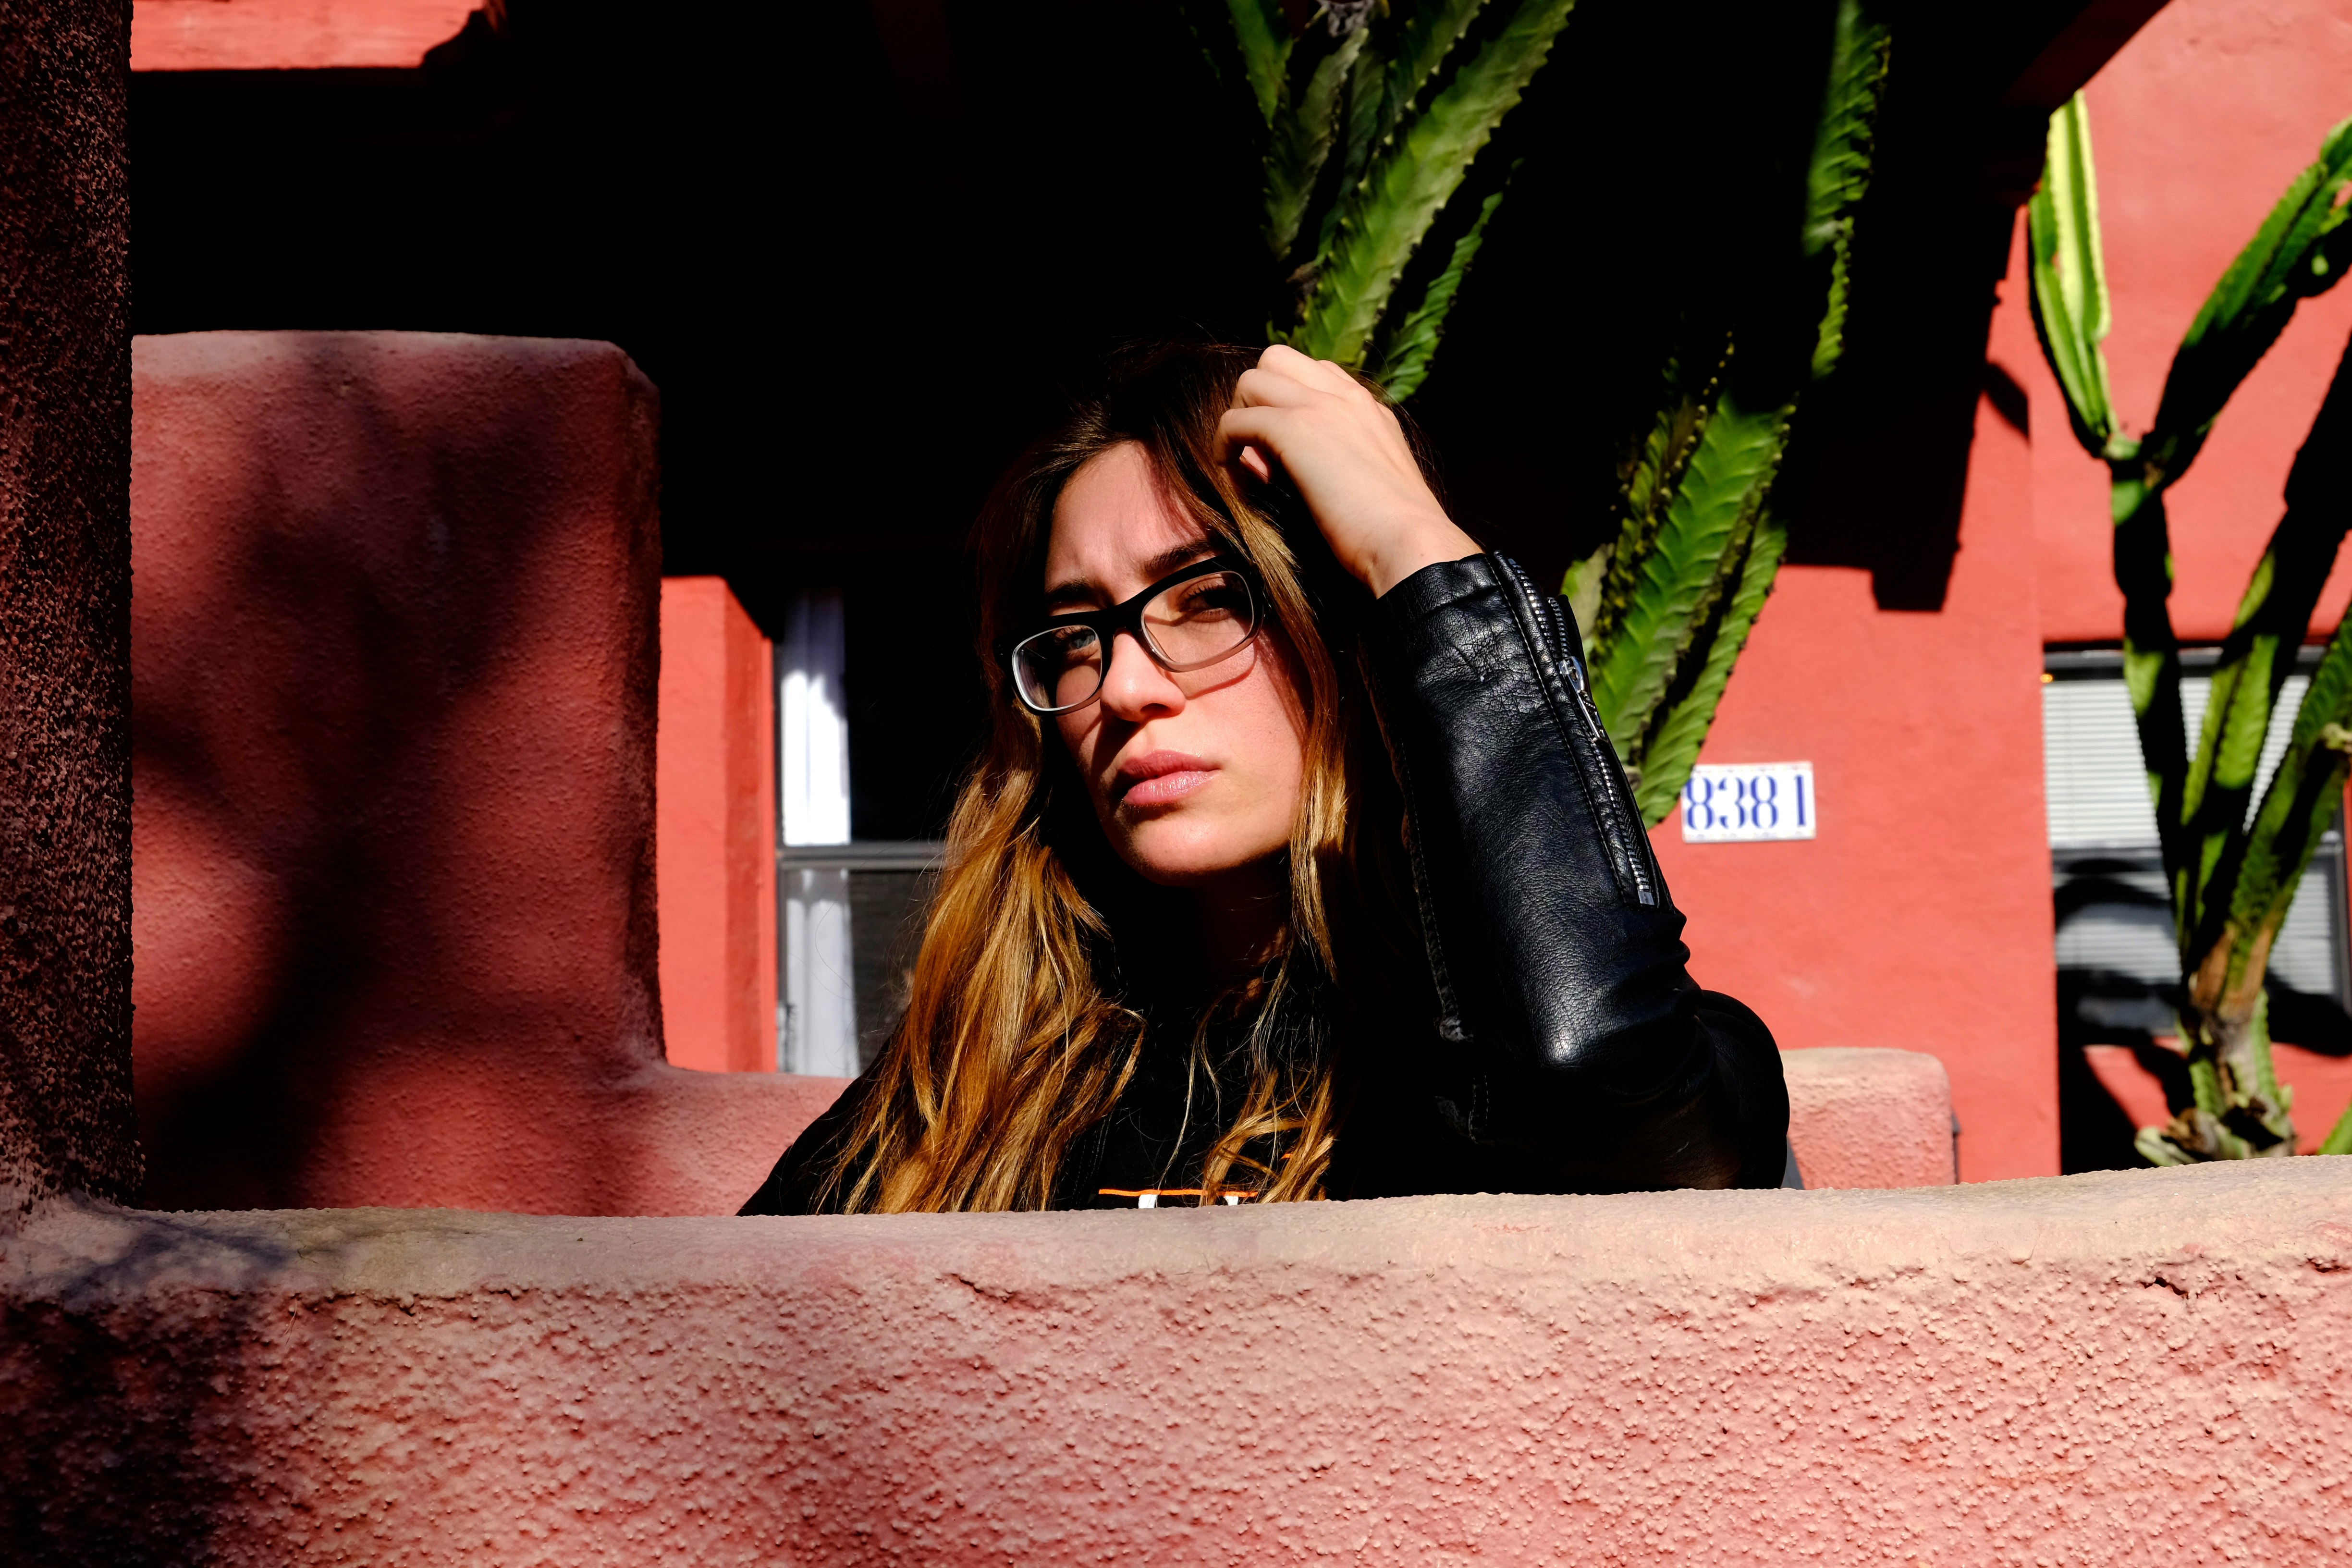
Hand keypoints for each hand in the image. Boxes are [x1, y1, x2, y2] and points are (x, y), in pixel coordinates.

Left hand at [1216, 344, 1481, 597]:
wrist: (1408, 542)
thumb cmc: (1391, 532)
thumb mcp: (1365, 483)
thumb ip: (1327, 463)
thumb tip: (1266, 462)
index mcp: (1368, 408)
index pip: (1316, 374)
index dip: (1288, 402)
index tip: (1282, 447)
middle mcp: (1347, 396)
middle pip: (1277, 359)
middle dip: (1255, 396)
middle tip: (1252, 442)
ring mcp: (1322, 406)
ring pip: (1253, 378)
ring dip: (1238, 415)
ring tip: (1241, 459)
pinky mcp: (1296, 429)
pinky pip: (1237, 419)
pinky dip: (1225, 444)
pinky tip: (1233, 477)